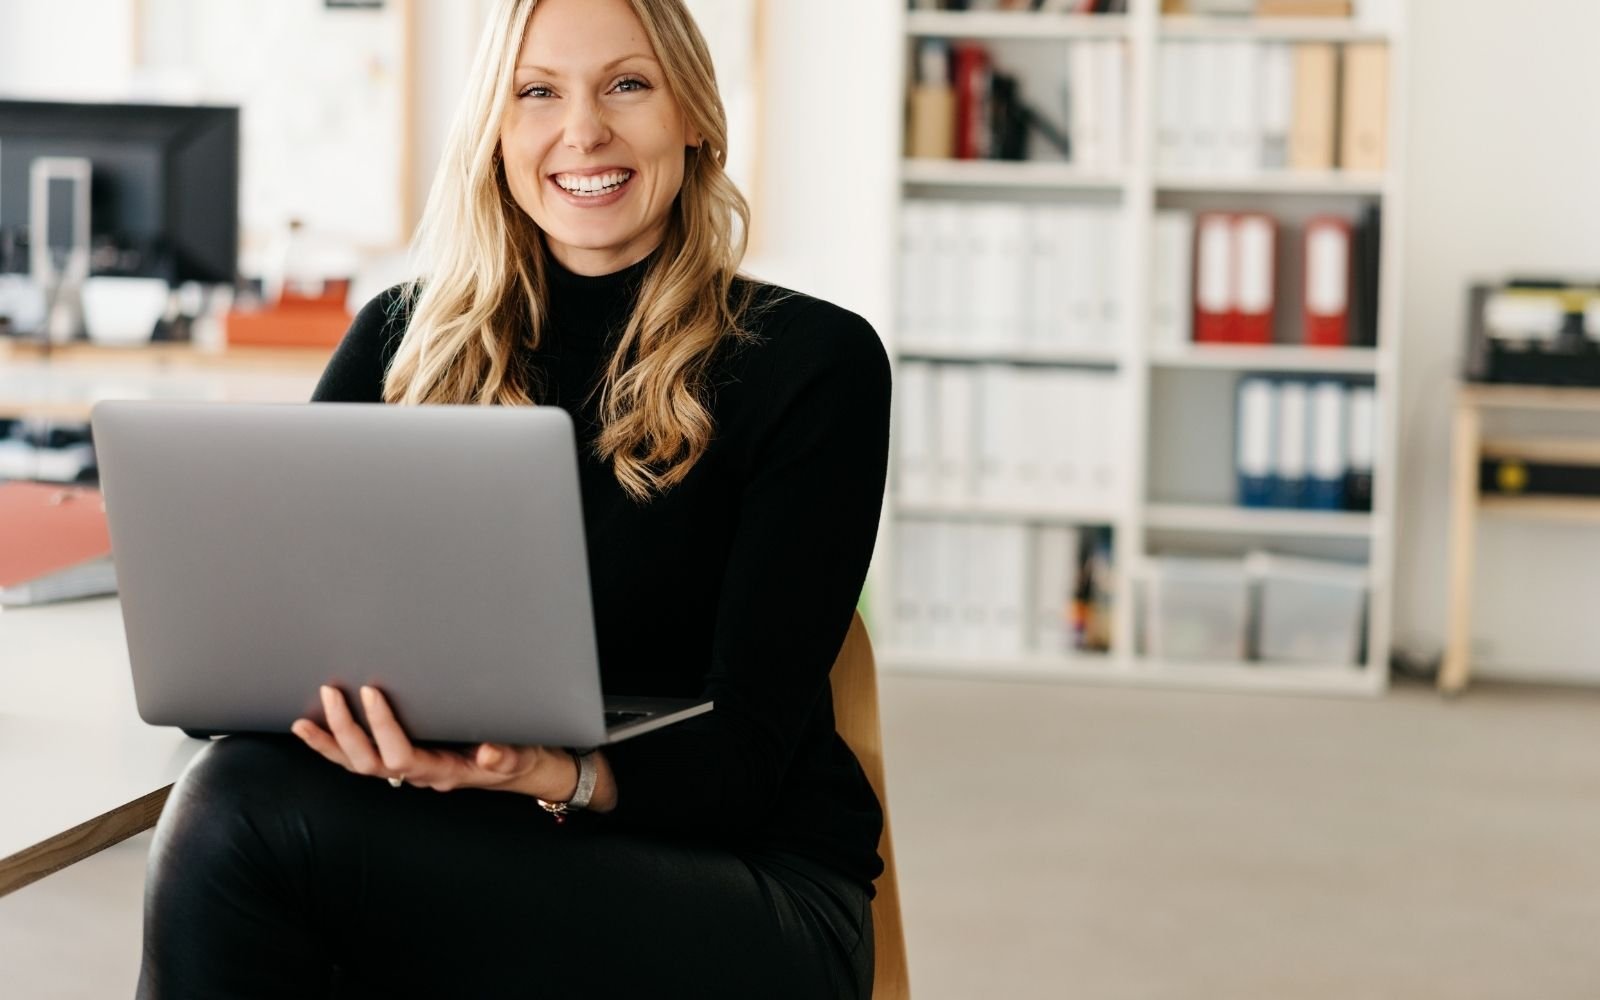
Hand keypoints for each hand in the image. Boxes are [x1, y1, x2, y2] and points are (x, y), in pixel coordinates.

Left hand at [291, 684, 576, 799]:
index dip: (383, 727)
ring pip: (357, 766)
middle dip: (345, 730)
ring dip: (329, 744)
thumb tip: (488, 752)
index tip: (373, 692)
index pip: (403, 755)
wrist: (517, 771)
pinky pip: (360, 762)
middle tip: (332, 692)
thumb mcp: (519, 756)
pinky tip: (314, 731)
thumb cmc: (516, 759)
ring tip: (304, 721)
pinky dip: (335, 748)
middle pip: (369, 764)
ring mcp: (406, 773)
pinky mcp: (401, 764)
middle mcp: (418, 775)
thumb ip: (504, 756)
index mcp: (442, 771)